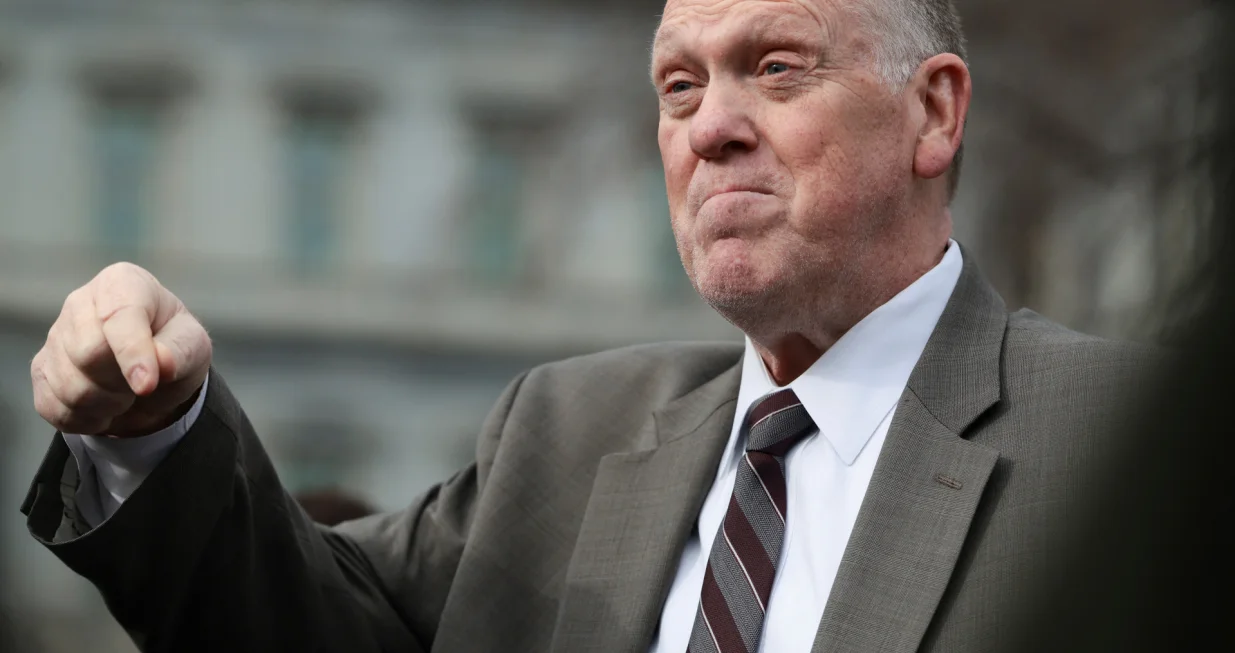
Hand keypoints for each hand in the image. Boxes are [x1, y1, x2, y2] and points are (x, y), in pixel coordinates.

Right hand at [31, 262, 211, 437]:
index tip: (147, 385)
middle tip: (144, 383)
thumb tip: (162, 363)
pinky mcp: (41, 370)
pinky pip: (52, 407)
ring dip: (107, 405)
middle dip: (122, 382)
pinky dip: (86, 419)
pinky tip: (104, 406)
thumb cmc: (172, 347)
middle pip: (88, 354)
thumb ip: (180, 351)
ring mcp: (55, 336)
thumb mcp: (192, 345)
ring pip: (69, 387)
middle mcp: (80, 303)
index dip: (132, 355)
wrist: (153, 372)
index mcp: (122, 284)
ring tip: (126, 393)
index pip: (118, 317)